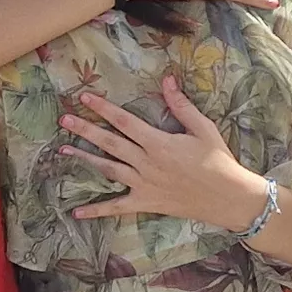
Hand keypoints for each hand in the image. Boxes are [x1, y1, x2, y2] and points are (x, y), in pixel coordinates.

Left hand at [58, 77, 266, 229]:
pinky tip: (77, 212)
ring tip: (63, 150)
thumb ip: (182, 105)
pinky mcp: (146, 203)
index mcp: (159, 143)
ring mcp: (143, 185)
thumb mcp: (203, 128)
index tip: (86, 98)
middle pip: (110, 143)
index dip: (104, 109)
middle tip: (64, 119)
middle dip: (86, 130)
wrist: (227, 197)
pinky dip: (96, 211)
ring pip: (108, 170)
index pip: (125, 122)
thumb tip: (167, 79)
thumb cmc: (218, 161)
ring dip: (85, 159)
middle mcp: (147, 163)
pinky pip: (117, 207)